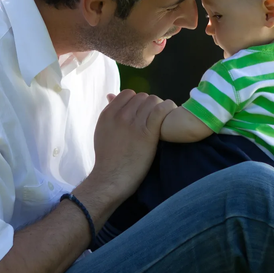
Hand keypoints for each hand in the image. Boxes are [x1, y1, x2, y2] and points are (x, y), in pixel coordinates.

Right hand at [88, 90, 175, 205]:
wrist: (111, 178)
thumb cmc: (107, 158)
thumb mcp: (102, 130)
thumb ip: (109, 112)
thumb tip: (110, 95)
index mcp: (108, 114)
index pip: (128, 94)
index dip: (137, 101)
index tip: (142, 112)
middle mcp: (121, 116)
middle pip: (142, 97)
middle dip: (150, 104)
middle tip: (155, 117)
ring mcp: (134, 124)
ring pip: (153, 100)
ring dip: (160, 107)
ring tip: (163, 119)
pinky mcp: (147, 133)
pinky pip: (161, 110)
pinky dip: (168, 109)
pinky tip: (171, 115)